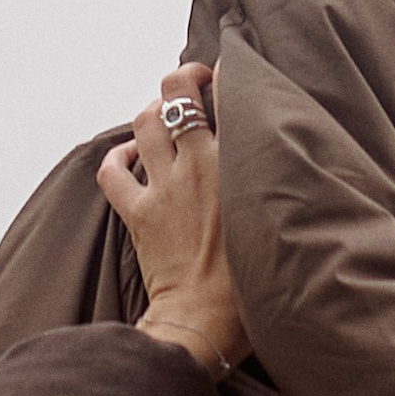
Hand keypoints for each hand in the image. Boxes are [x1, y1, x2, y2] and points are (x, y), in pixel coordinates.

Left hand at [96, 66, 252, 373]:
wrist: (206, 322)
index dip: (225, 73)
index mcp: (236, 163)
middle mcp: (196, 164)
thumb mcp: (276, 219)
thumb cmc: (252, 283)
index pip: (226, 93)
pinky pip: (112, 171)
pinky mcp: (138, 212)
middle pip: (176, 93)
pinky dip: (116, 157)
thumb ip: (273, 182)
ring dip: (152, 111)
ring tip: (165, 117)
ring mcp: (163, 187)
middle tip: (194, 83)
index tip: (230, 73)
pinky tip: (129, 156)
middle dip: (182, 79)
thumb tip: (282, 163)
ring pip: (144, 121)